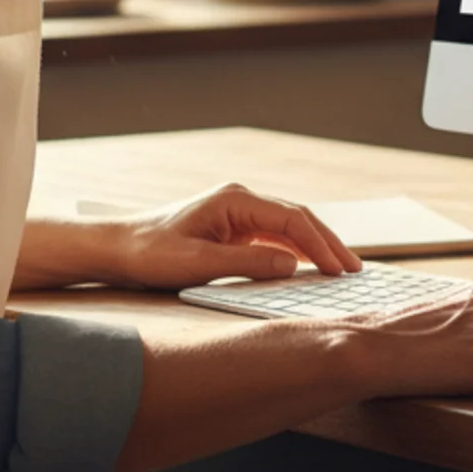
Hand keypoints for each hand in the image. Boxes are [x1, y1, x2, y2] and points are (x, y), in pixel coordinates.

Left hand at [102, 182, 360, 290]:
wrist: (118, 248)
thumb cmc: (150, 253)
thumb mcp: (198, 263)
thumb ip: (247, 264)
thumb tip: (293, 267)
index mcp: (235, 201)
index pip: (292, 220)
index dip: (320, 244)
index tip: (340, 269)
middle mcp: (242, 202)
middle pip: (298, 219)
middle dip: (328, 243)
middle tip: (354, 270)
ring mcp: (239, 215)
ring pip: (290, 228)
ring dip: (316, 248)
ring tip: (341, 270)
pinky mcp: (234, 230)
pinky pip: (274, 239)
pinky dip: (296, 253)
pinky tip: (310, 269)